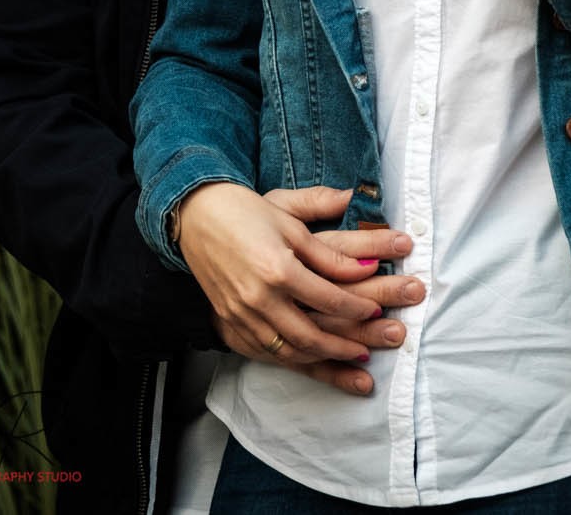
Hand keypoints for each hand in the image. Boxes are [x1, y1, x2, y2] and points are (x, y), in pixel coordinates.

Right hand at [179, 182, 421, 394]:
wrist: (194, 214)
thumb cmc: (245, 211)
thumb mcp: (291, 223)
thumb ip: (329, 253)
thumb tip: (367, 268)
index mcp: (277, 269)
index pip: (328, 298)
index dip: (356, 306)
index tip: (375, 309)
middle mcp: (258, 297)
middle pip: (310, 336)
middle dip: (343, 346)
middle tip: (369, 349)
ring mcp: (241, 313)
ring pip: (288, 350)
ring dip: (321, 359)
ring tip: (346, 358)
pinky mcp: (229, 320)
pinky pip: (265, 351)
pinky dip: (291, 358)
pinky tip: (309, 358)